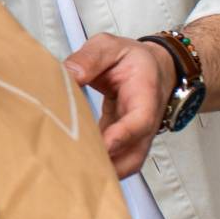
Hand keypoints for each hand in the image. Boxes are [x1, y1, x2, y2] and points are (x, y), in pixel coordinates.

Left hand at [65, 32, 173, 177]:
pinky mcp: (121, 143)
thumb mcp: (110, 46)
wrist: (151, 67)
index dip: (123, 135)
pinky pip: (114, 161)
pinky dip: (96, 166)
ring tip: (70, 171)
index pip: (140, 121)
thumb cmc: (131, 58)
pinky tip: (71, 165)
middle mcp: (144, 122)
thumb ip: (90, 58)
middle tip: (76, 167)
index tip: (104, 145)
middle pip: (134, 156)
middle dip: (109, 167)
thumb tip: (68, 74)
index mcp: (145, 94)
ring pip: (124, 165)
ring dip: (101, 172)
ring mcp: (135, 136)